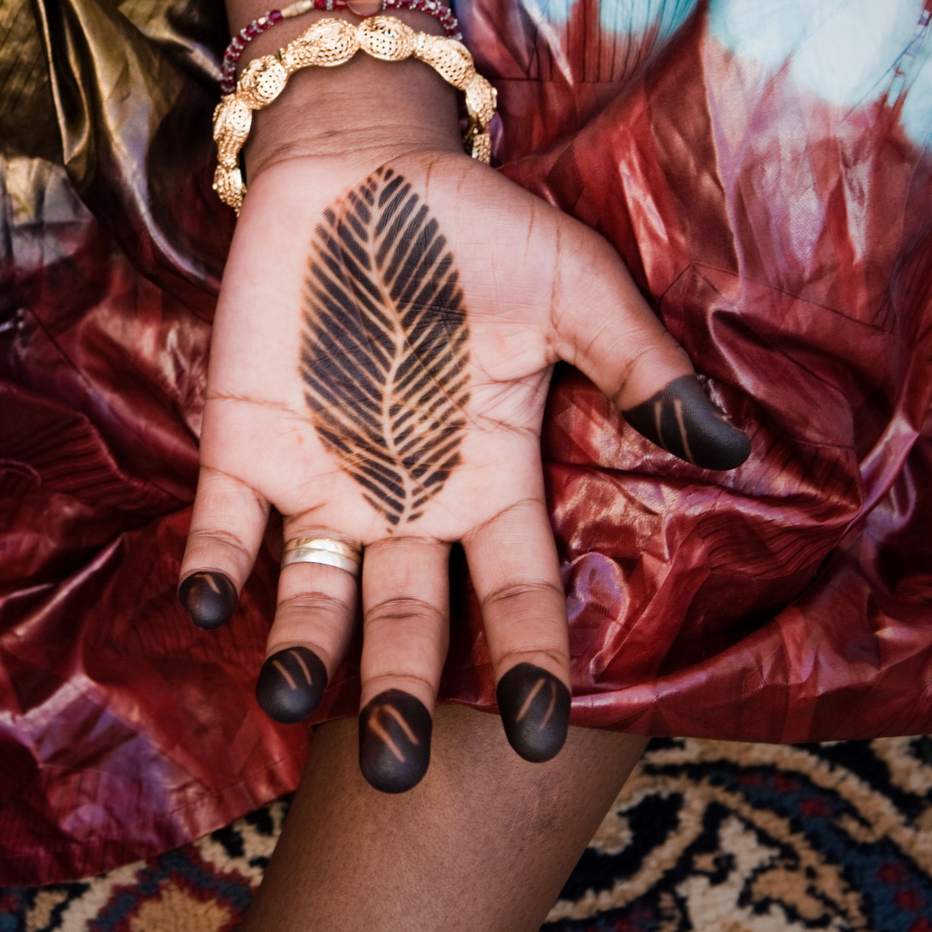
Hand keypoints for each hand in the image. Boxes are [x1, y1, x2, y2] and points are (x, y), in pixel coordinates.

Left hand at [178, 140, 747, 792]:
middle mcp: (403, 500)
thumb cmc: (470, 225)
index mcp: (487, 477)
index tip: (537, 733)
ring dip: (302, 651)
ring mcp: (319, 478)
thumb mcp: (571, 285)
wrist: (357, 166)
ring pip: (313, 593)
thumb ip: (635, 362)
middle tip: (396, 765)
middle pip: (406, 619)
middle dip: (403, 694)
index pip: (516, 591)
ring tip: (290, 700)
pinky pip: (223, 522)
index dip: (529, 660)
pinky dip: (212, 564)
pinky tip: (204, 604)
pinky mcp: (242, 443)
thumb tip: (727, 444)